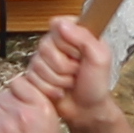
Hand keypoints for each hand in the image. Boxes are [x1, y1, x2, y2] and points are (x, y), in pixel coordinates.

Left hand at [0, 86, 67, 132]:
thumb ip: (35, 104)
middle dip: (6, 107)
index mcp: (42, 107)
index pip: (19, 81)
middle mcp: (24, 113)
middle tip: (14, 126)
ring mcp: (6, 125)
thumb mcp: (50, 124)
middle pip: (3, 95)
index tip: (19, 102)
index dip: (17, 92)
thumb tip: (16, 85)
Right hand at [18, 18, 117, 132]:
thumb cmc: (96, 83)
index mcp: (73, 31)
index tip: (80, 54)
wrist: (87, 109)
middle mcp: (55, 42)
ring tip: (69, 81)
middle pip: (46, 48)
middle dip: (64, 66)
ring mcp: (43, 58)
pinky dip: (49, 89)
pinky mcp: (35, 74)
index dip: (68, 43)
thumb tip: (61, 24)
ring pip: (39, 65)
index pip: (58, 25)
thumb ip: (84, 37)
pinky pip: (33, 79)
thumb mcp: (100, 57)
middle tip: (76, 71)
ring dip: (58, 80)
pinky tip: (59, 89)